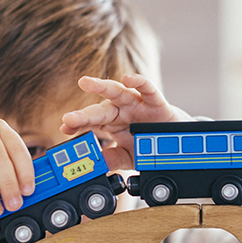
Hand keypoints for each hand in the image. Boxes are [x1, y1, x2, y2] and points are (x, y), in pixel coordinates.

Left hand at [60, 74, 191, 169]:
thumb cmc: (149, 146)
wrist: (176, 143)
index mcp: (112, 125)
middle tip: (68, 118)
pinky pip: (147, 89)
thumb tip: (97, 164)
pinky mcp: (156, 102)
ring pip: (118, 93)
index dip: (77, 125)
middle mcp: (121, 112)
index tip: (65, 129)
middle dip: (84, 115)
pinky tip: (128, 78)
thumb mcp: (129, 157)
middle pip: (100, 111)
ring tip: (86, 82)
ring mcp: (137, 105)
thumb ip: (113, 160)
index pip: (90, 123)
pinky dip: (139, 82)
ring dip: (101, 86)